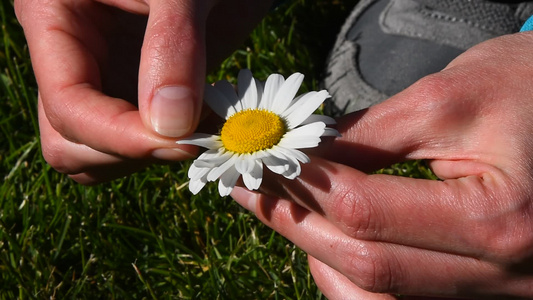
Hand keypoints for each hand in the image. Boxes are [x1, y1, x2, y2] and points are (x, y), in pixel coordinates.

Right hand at [15, 0, 271, 183]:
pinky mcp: (134, 95)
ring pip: (96, 154)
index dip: (120, 135)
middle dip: (128, 151)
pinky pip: (133, 145)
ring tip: (201, 132)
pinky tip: (203, 130)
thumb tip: (171, 127)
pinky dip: (166, 150)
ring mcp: (102, 80)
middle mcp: (69, 58)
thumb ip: (174, 48)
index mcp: (55, 17)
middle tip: (193, 138)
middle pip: (68, 141)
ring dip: (147, 159)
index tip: (183, 141)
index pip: (67, 104)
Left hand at [232, 32, 532, 298]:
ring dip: (320, 259)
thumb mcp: (448, 98)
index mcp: (497, 218)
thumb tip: (307, 157)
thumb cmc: (530, 91)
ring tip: (283, 215)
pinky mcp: (485, 289)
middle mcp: (500, 273)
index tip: (262, 163)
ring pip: (378, 298)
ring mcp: (494, 292)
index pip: (365, 211)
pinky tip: (328, 248)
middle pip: (367, 262)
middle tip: (251, 192)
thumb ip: (370, 134)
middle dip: (296, 223)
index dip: (303, 186)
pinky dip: (354, 280)